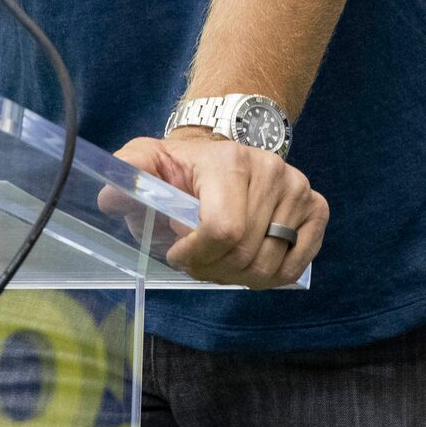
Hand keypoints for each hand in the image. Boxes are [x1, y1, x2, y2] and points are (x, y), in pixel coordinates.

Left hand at [114, 130, 324, 288]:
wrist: (225, 150)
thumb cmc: (183, 166)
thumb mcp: (148, 161)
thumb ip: (127, 176)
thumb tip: (110, 198)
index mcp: (230, 162)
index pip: (223, 229)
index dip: (197, 255)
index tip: (178, 253)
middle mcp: (272, 171)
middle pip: (244, 253)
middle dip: (212, 269)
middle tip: (195, 261)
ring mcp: (298, 189)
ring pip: (269, 265)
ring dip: (237, 276)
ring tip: (219, 260)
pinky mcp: (315, 207)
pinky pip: (296, 263)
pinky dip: (271, 276)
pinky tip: (248, 264)